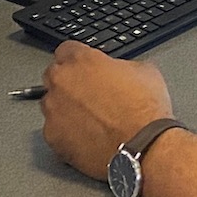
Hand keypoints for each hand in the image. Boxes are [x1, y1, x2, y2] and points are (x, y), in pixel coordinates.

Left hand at [40, 41, 174, 180]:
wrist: (143, 147)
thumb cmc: (145, 112)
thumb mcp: (145, 72)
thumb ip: (121, 66)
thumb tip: (120, 71)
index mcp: (82, 60)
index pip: (66, 50)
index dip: (78, 60)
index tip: (85, 68)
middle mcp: (62, 82)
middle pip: (53, 75)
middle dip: (68, 82)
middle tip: (89, 95)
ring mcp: (54, 110)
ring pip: (51, 104)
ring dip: (64, 108)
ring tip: (90, 120)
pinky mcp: (52, 137)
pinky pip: (53, 131)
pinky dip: (66, 133)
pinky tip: (85, 137)